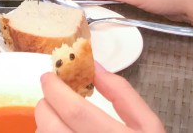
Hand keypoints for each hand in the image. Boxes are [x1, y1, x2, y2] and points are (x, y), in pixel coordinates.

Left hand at [36, 65, 164, 132]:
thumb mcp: (148, 124)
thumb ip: (122, 93)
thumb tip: (94, 65)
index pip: (75, 112)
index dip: (56, 91)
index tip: (49, 76)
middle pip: (52, 129)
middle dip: (44, 106)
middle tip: (50, 96)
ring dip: (44, 127)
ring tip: (57, 119)